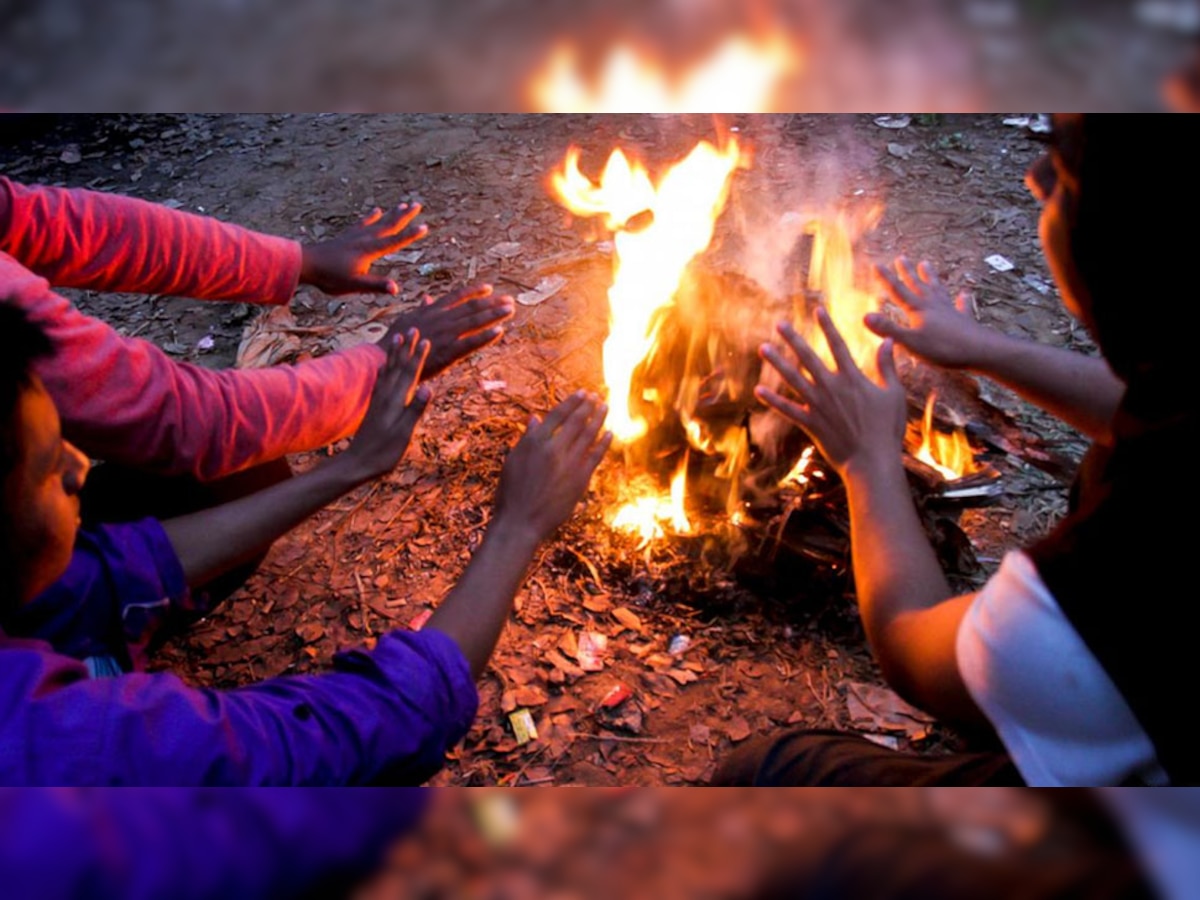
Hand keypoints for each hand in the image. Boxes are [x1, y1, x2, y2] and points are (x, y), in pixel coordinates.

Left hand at [300, 203, 427, 295]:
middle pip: (389, 225)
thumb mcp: (354, 285)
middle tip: (418, 204)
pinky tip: (376, 210)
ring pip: (379, 222)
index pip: (395, 242)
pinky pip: (364, 223)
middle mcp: (365, 239)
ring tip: (403, 205)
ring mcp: (356, 236)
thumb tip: (395, 288)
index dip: (411, 235)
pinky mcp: (348, 236)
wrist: (307, 263)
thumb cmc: (330, 277)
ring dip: (392, 214)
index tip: (425, 226)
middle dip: (405, 216)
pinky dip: (372, 217)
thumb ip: (375, 285)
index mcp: (369, 251)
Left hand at [342, 329, 431, 480]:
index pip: (410, 373)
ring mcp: (378, 400)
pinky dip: (384, 369)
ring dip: (395, 353)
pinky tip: (383, 364)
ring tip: (397, 337)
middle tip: (413, 327)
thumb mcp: (404, 434)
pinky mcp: (374, 406)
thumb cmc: (384, 452)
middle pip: (399, 366)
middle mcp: (386, 396)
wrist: (357, 463)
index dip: (418, 356)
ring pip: (389, 369)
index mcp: (396, 401)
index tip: (426, 338)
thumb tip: (428, 387)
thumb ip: (415, 410)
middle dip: (407, 347)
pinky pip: (380, 380)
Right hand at [378, 284, 514, 378]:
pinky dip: (485, 336)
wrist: (386, 358)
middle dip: (492, 303)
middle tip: (509, 300)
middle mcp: (442, 319)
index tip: (489, 288)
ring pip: (474, 322)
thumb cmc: (395, 340)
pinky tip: (499, 331)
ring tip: (510, 310)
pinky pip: (470, 343)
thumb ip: (421, 309)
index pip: (457, 297)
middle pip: (472, 308)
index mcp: (433, 311)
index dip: (475, 292)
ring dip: (494, 315)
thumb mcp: (406, 319)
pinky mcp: (447, 352)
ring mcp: (446, 334)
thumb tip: (427, 299)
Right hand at [493, 392, 612, 544]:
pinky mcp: (580, 479)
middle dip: (589, 406)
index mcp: (535, 442)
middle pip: (576, 421)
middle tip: (598, 396)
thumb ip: (527, 438)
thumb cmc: (511, 492)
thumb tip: (535, 418)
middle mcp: (553, 449)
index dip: (572, 402)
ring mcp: (569, 463)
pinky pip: (595, 456)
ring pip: (588, 435)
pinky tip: (610, 433)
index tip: (583, 393)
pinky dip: (603, 443)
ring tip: (605, 407)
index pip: (557, 414)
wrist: (521, 522)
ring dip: (599, 419)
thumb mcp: (513, 460)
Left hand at [756, 309, 905, 478]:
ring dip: (777, 362)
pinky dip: (773, 400)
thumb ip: (887, 366)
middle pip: (808, 357)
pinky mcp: (810, 424)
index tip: (817, 309)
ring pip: (792, 379)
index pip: (837, 345)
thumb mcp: (893, 394)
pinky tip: (758, 390)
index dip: (827, 326)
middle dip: (793, 338)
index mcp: (853, 378)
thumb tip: (888, 341)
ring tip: (763, 348)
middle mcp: (831, 388)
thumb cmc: (887, 430)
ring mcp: (818, 405)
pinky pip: (787, 409)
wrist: (872, 462)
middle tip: (779, 324)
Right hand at [868, 257, 990, 369]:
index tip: (876, 264)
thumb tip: (864, 316)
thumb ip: (888, 329)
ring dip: (930, 277)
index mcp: (918, 310)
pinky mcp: (963, 320)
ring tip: (926, 264)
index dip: (886, 278)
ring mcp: (949, 310)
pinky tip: (964, 294)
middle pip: (917, 285)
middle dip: (907, 272)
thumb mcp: (910, 342)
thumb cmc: (943, 348)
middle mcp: (933, 305)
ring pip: (937, 289)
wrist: (979, 350)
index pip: (898, 291)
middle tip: (901, 257)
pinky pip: (961, 306)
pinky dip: (962, 300)